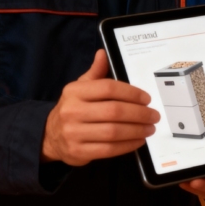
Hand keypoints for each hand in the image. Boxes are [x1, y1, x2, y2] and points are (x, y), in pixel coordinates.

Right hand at [42, 50, 158, 165]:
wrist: (50, 135)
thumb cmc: (74, 107)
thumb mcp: (81, 87)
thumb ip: (95, 72)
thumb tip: (103, 53)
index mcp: (75, 92)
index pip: (108, 88)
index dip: (131, 93)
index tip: (147, 99)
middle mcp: (72, 111)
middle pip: (114, 111)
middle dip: (139, 114)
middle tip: (154, 115)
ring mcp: (74, 133)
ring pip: (113, 132)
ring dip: (137, 130)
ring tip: (150, 128)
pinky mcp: (78, 151)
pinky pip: (109, 149)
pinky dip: (128, 145)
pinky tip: (138, 140)